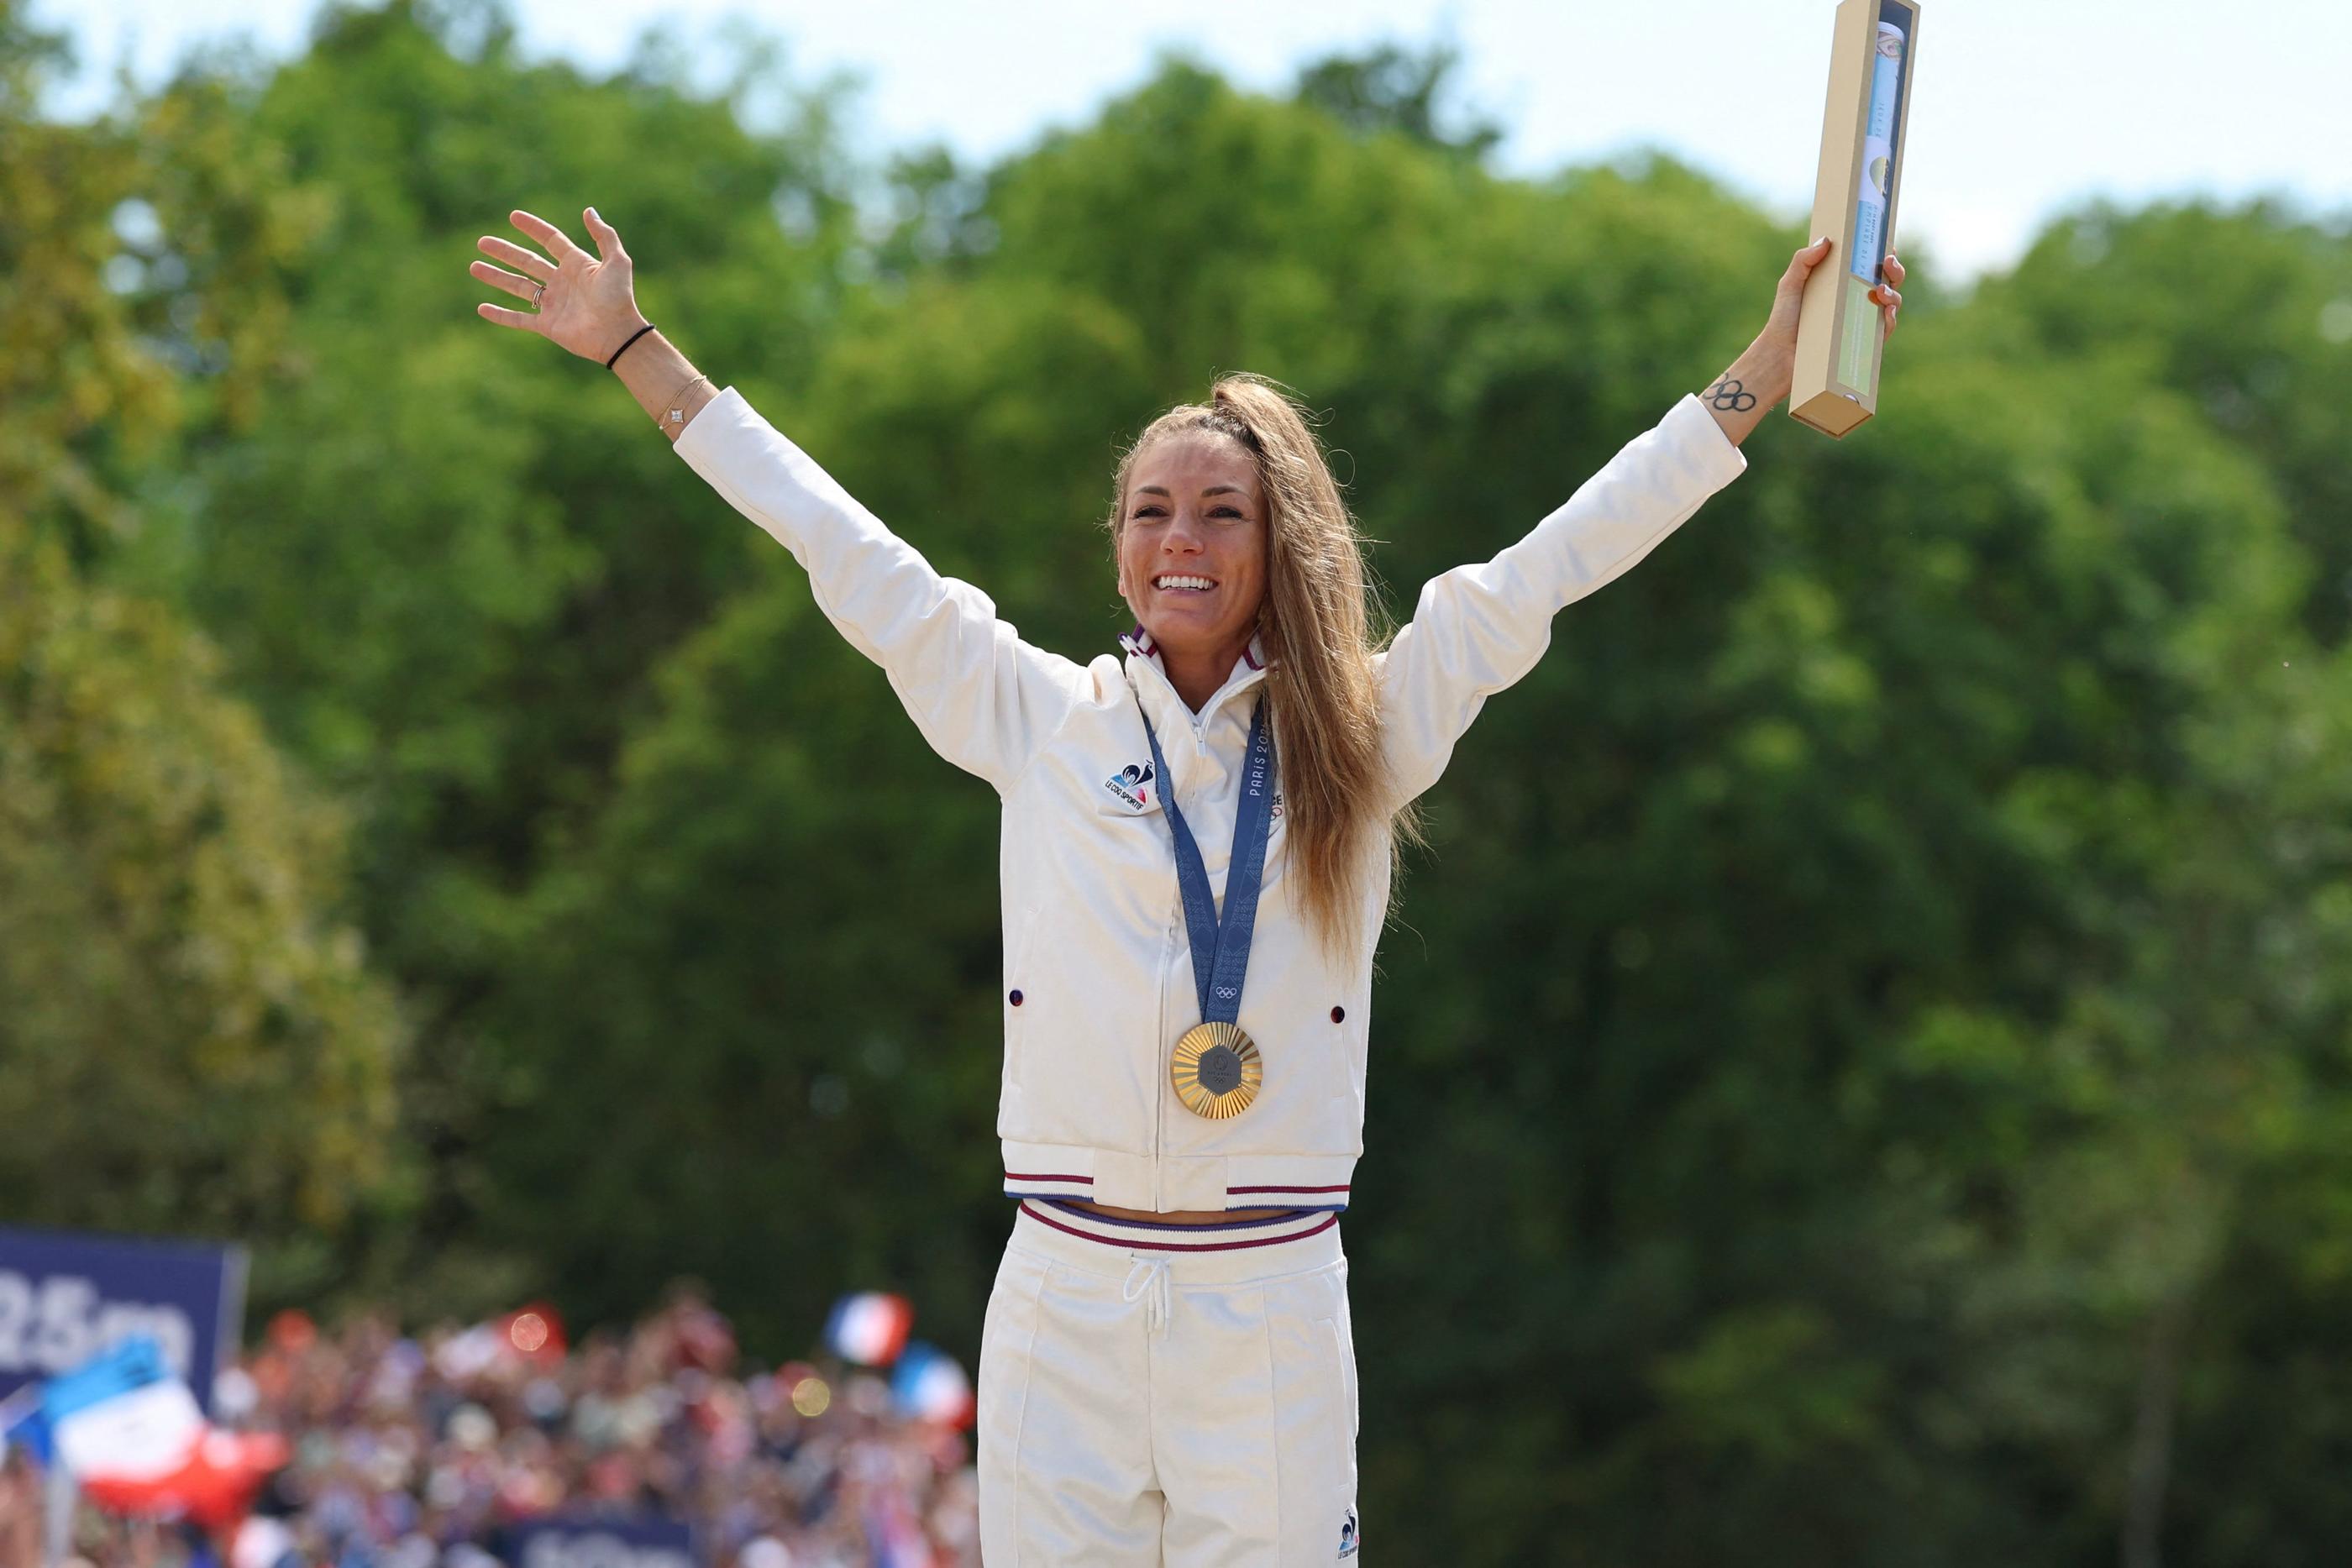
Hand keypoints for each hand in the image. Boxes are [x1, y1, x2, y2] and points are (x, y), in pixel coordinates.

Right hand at [471, 207, 648, 363]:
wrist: (618, 334)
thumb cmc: (619, 297)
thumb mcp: (617, 261)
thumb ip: (604, 235)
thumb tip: (588, 210)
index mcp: (576, 265)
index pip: (550, 241)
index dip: (534, 228)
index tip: (513, 216)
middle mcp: (562, 282)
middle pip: (527, 262)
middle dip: (504, 252)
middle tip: (482, 242)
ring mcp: (553, 304)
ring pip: (519, 287)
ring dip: (496, 277)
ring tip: (474, 267)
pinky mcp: (548, 325)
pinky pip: (519, 319)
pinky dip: (500, 315)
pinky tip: (481, 308)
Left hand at [1699, 241, 1903, 445]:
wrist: (1780, 356)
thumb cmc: (1784, 320)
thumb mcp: (1790, 285)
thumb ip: (1803, 260)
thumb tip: (1827, 240)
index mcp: (1841, 283)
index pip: (1868, 265)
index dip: (1882, 253)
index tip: (1886, 244)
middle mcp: (1855, 300)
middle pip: (1887, 281)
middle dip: (1894, 269)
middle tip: (1888, 261)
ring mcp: (1860, 321)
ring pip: (1891, 303)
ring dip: (1894, 294)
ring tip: (1880, 291)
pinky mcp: (1862, 343)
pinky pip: (1884, 330)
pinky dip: (1889, 320)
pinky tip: (1885, 312)